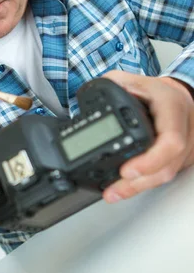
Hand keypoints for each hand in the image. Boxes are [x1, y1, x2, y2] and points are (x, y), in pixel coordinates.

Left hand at [100, 71, 193, 202]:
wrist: (180, 99)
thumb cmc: (157, 91)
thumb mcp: (135, 80)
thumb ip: (114, 85)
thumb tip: (90, 97)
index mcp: (172, 109)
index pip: (170, 140)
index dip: (150, 159)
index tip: (127, 169)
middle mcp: (182, 131)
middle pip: (165, 166)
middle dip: (138, 181)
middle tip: (115, 188)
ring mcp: (183, 149)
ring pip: (164, 175)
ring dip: (137, 187)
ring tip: (113, 193)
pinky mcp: (176, 160)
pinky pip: (161, 175)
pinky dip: (142, 184)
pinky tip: (124, 189)